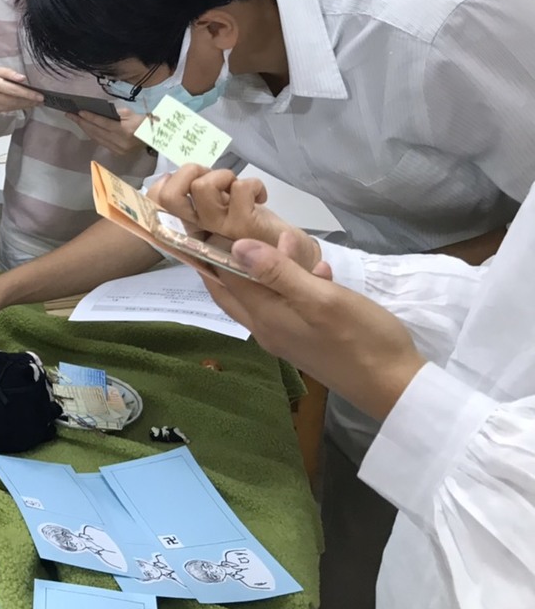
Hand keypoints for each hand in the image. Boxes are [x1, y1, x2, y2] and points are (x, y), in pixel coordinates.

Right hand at [0, 66, 42, 119]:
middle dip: (28, 101)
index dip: (28, 94)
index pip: (13, 90)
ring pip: (8, 108)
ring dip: (22, 106)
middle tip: (40, 100)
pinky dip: (10, 108)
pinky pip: (1, 111)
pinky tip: (17, 105)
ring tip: (33, 103)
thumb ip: (6, 73)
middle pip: (12, 101)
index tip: (40, 96)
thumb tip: (22, 78)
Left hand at [68, 108, 146, 154]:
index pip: (102, 123)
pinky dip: (93, 135)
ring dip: (85, 129)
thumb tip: (97, 112)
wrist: (154, 137)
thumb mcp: (130, 113)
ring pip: (96, 138)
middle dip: (82, 122)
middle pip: (96, 132)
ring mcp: (118, 149)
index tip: (78, 112)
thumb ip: (114, 113)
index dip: (90, 117)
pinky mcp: (117, 153)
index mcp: (124, 130)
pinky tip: (87, 128)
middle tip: (70, 114)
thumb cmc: (143, 121)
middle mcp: (119, 142)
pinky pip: (101, 143)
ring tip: (75, 120)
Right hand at [150, 165, 321, 272]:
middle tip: (213, 180)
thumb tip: (174, 180)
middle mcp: (199, 234)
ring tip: (236, 188)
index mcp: (190, 233)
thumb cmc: (261, 243)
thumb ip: (203, 208)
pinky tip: (260, 197)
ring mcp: (220, 232)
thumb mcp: (223, 222)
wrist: (298, 266)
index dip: (161, 187)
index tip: (186, 180)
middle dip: (188, 173)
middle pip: (169, 197)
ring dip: (221, 176)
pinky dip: (251, 184)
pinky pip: (240, 189)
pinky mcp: (246, 227)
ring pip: (202, 188)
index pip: (156, 207)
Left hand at [206, 232, 425, 420]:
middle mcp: (264, 328)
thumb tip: (236, 246)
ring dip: (266, 268)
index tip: (215, 221)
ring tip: (288, 241)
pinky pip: (283, 305)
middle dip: (229, 259)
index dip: (215, 250)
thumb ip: (278, 273)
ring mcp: (283, 336)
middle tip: (236, 228)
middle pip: (233, 289)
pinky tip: (319, 271)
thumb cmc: (360, 338)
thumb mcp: (321, 298)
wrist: (394, 386)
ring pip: (260, 295)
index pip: (223, 278)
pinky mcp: (302, 339)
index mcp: (264, 316)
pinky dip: (291, 284)